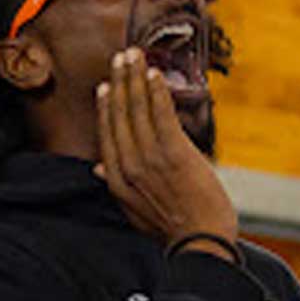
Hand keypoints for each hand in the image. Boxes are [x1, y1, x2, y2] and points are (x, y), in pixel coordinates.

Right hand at [95, 48, 237, 248]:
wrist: (201, 244)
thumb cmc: (174, 229)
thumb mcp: (135, 212)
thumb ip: (117, 185)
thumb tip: (99, 167)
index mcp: (117, 181)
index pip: (107, 135)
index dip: (106, 107)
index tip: (105, 86)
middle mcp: (128, 167)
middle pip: (119, 116)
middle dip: (119, 83)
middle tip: (119, 57)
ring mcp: (150, 160)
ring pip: (137, 111)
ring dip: (135, 79)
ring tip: (134, 56)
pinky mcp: (174, 154)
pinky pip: (161, 114)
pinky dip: (156, 91)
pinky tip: (154, 73)